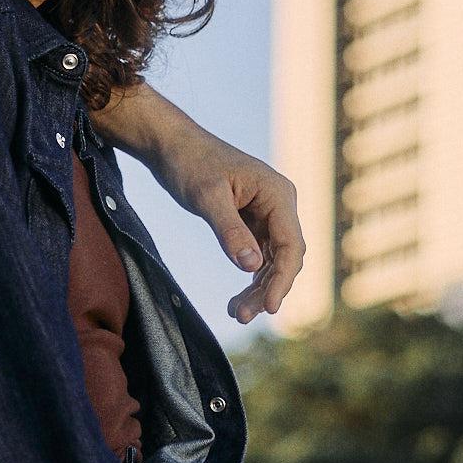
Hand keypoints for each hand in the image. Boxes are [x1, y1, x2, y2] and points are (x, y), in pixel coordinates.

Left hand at [102, 85, 305, 323]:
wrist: (171, 146)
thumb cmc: (189, 164)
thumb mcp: (206, 198)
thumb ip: (229, 231)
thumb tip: (251, 266)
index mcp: (278, 193)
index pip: (291, 244)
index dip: (283, 279)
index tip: (270, 307)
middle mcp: (279, 204)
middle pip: (286, 257)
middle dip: (268, 289)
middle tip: (242, 316)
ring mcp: (268, 214)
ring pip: (272, 261)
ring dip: (258, 288)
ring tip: (236, 313)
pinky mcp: (252, 222)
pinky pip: (258, 256)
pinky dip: (249, 278)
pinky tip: (236, 300)